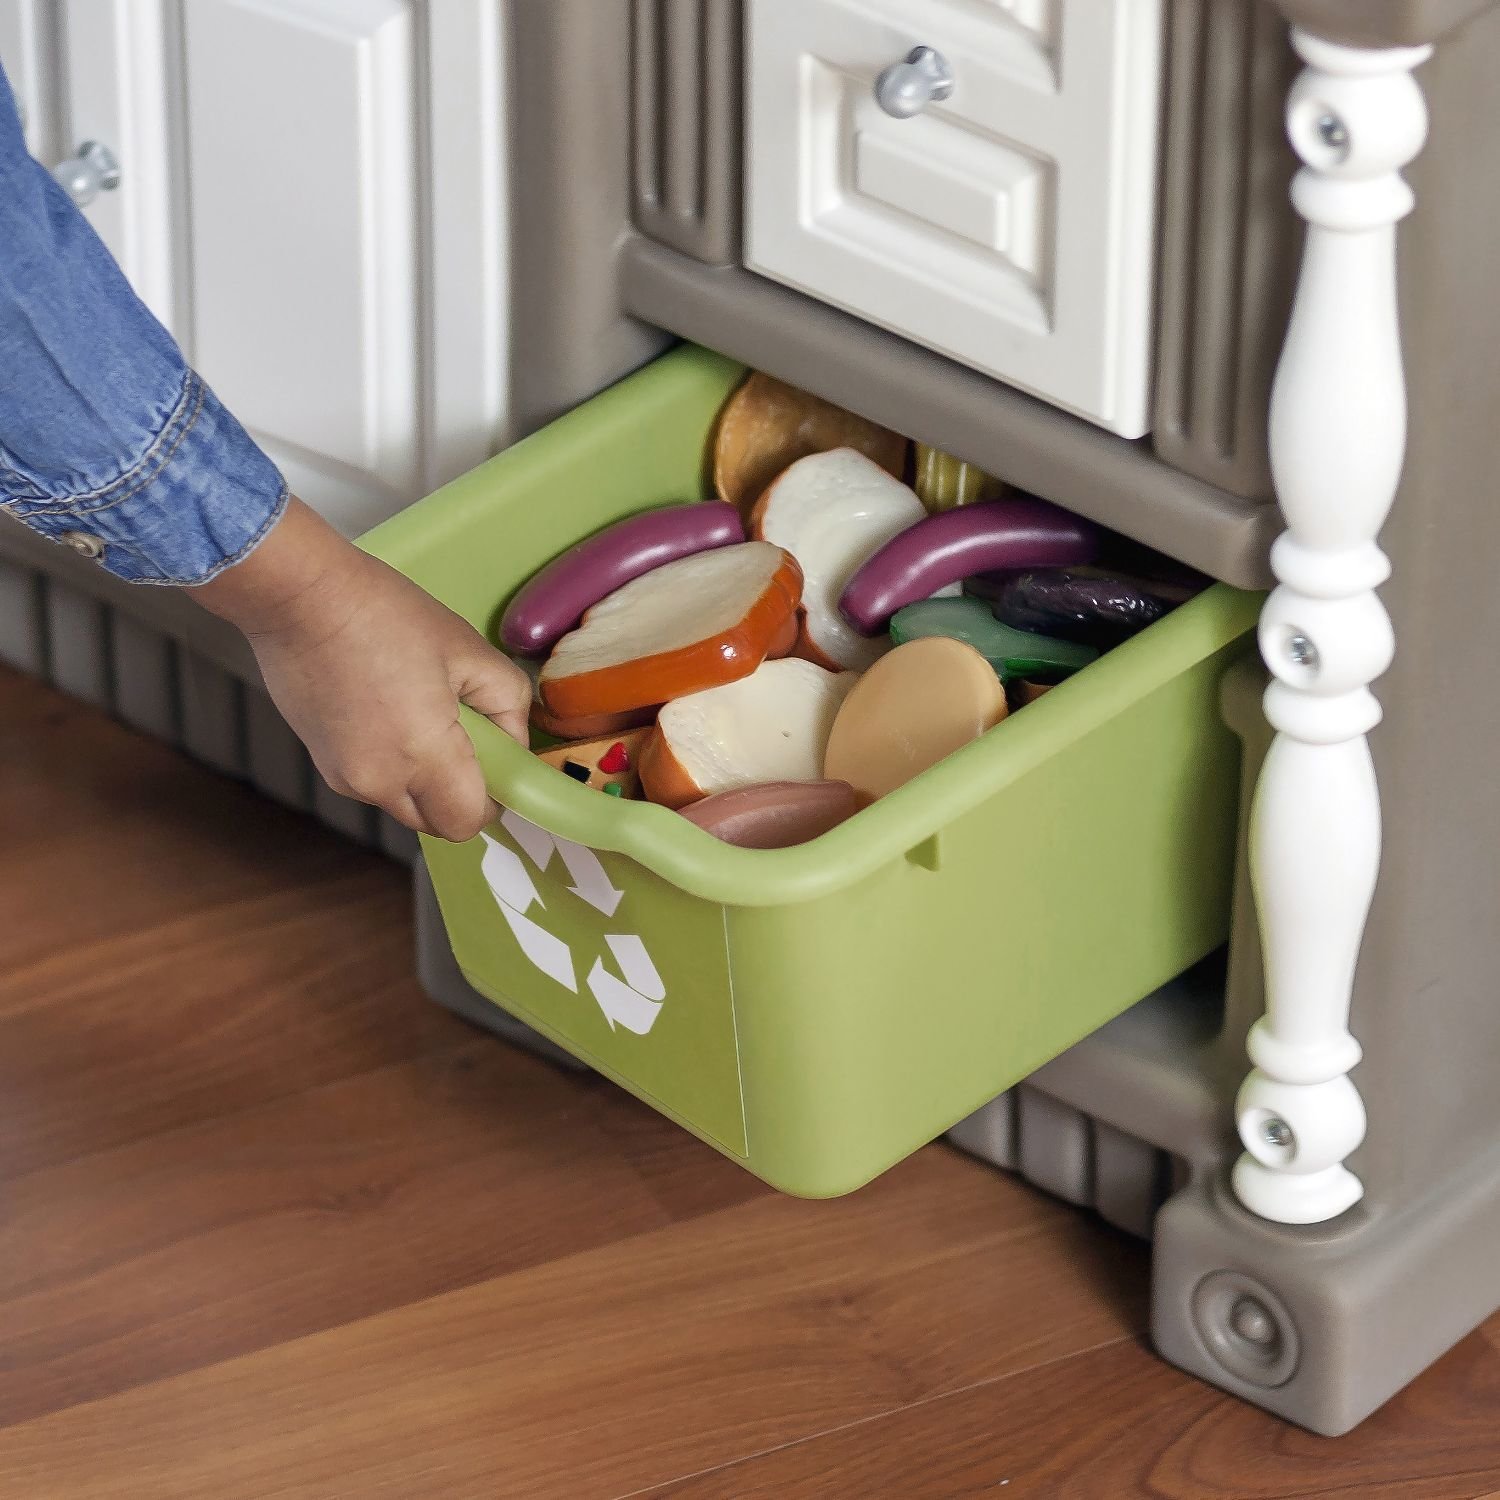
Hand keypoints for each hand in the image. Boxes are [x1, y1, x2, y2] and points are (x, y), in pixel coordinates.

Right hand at [193, 497, 529, 840]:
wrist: (300, 596)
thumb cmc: (387, 615)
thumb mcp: (470, 651)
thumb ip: (509, 706)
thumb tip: (511, 743)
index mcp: (422, 757)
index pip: (468, 822)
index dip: (492, 801)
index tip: (498, 763)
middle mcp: (378, 782)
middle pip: (436, 823)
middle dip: (460, 794)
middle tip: (467, 738)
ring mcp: (343, 777)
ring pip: (404, 804)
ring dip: (424, 780)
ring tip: (421, 713)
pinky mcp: (320, 762)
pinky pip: (373, 783)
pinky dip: (392, 764)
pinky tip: (388, 710)